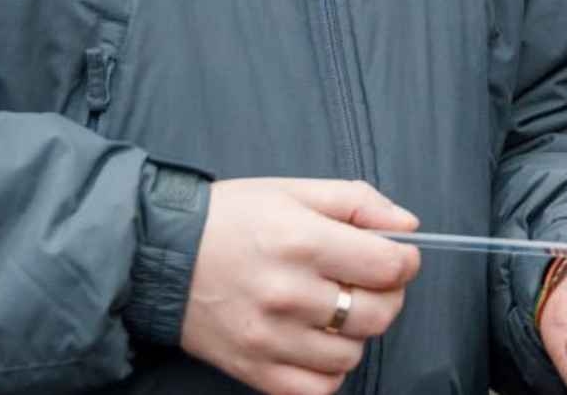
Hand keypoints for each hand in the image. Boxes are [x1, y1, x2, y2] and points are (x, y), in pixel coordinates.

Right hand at [178, 178, 422, 394]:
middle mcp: (287, 293)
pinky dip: (328, 370)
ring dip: (354, 333)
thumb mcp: (294, 190)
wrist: (159, 254)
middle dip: (386, 296)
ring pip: (352, 354)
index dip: (404, 260)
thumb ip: (358, 202)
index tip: (396, 256)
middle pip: (378, 314)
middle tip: (365, 282)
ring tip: (331, 309)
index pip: (388, 266)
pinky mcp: (254, 370)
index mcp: (300, 241)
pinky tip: (315, 342)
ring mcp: (270, 338)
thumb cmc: (230, 218)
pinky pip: (319, 389)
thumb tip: (407, 227)